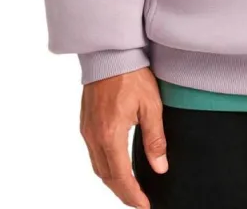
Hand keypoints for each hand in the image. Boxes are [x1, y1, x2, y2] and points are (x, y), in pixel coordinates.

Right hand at [80, 66, 167, 208]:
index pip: (121, 177)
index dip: (133, 195)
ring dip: (112, 181)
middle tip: (139, 201)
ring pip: (97, 167)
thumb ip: (155, 140)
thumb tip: (160, 167)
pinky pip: (93, 154)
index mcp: (110, 135)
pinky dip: (105, 167)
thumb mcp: (151, 106)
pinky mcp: (85, 123)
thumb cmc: (131, 75)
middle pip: (106, 177)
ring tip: (129, 188)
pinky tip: (116, 166)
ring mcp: (87, 130)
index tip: (144, 205)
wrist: (110, 53)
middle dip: (122, 193)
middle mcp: (94, 137)